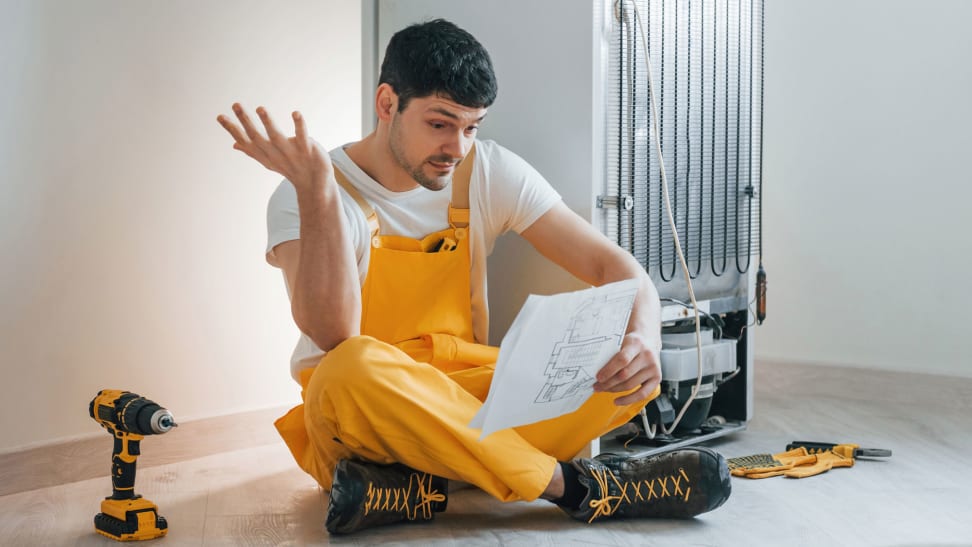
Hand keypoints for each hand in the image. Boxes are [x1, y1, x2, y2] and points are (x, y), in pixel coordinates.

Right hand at [217, 103, 331, 191]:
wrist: (315, 185)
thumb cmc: (290, 168)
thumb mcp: (269, 160)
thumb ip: (252, 151)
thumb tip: (234, 144)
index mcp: (265, 155)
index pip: (245, 141)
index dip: (232, 130)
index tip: (219, 116)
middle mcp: (275, 154)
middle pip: (257, 137)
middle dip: (246, 120)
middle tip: (235, 104)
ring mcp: (291, 153)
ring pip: (276, 136)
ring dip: (268, 122)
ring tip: (260, 108)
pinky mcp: (307, 150)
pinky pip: (302, 136)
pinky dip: (299, 125)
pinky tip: (296, 113)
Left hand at [593, 332, 660, 405]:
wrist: (648, 341)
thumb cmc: (631, 344)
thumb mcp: (621, 342)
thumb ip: (611, 354)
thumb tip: (595, 370)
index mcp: (636, 344)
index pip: (622, 359)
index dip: (609, 370)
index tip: (598, 377)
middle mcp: (647, 356)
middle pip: (625, 375)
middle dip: (608, 383)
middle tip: (596, 386)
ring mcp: (653, 368)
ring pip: (631, 385)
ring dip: (614, 390)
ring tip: (603, 390)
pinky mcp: (657, 379)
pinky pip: (642, 394)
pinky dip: (628, 400)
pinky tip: (617, 401)